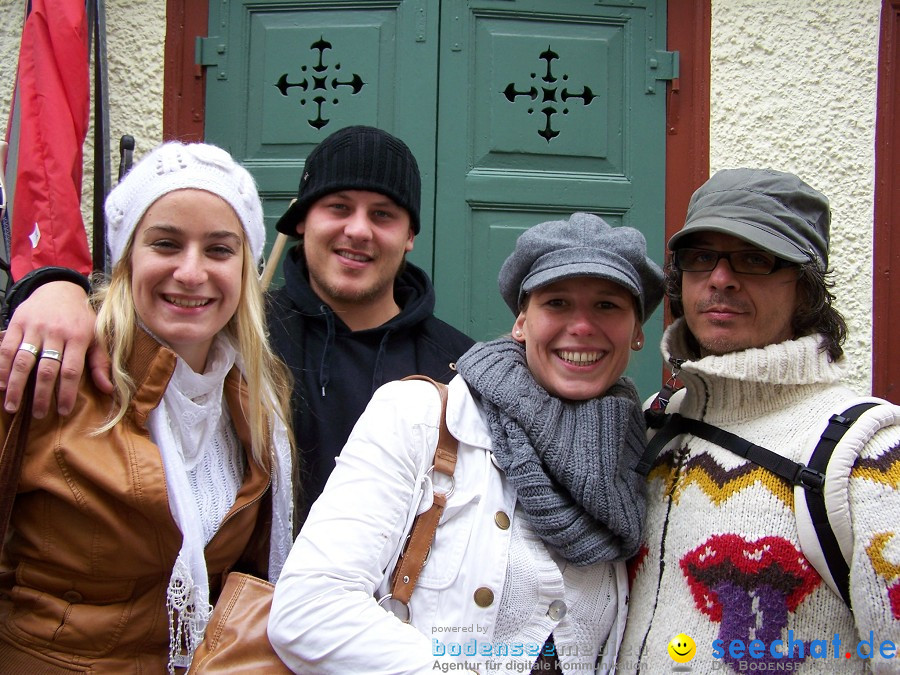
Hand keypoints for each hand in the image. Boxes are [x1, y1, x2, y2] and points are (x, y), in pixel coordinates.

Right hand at [0, 281, 109, 416]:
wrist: (59, 288)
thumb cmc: (80, 318)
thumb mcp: (96, 336)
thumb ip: (100, 363)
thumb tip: (108, 389)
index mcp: (77, 337)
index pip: (71, 370)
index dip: (66, 393)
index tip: (62, 411)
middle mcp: (55, 332)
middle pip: (46, 369)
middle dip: (41, 395)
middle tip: (38, 414)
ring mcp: (34, 328)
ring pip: (23, 361)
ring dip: (17, 386)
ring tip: (13, 407)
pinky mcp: (17, 323)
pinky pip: (6, 348)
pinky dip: (2, 368)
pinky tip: (1, 385)